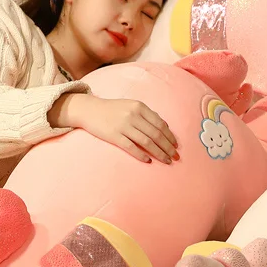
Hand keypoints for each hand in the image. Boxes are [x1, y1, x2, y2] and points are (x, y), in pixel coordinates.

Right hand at [50, 93, 178, 163]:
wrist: (90, 110)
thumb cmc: (113, 110)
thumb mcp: (131, 106)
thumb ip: (146, 115)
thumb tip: (164, 128)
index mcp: (140, 107)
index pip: (160, 124)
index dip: (170, 136)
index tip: (176, 146)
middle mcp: (133, 115)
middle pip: (156, 134)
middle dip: (168, 147)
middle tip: (175, 157)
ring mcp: (123, 125)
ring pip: (147, 141)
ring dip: (159, 153)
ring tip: (166, 160)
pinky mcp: (114, 135)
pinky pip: (131, 147)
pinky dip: (141, 154)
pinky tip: (148, 160)